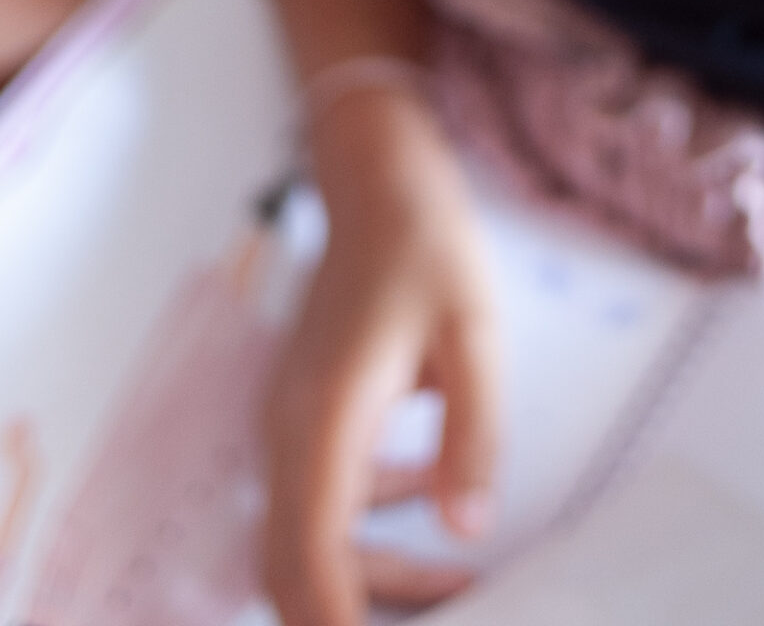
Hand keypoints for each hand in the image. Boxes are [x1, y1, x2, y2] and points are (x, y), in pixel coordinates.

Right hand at [262, 86, 500, 625]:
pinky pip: (324, 504)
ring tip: (465, 593)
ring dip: (375, 580)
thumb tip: (467, 531)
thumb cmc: (425, 246)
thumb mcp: (474, 334)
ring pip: (309, 542)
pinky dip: (372, 536)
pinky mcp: (307, 422)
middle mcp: (289, 432)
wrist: (378, 181)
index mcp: (325, 417)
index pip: (307, 555)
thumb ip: (474, 436)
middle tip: (445, 619)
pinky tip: (439, 519)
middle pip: (291, 568)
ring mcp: (290, 427)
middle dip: (350, 615)